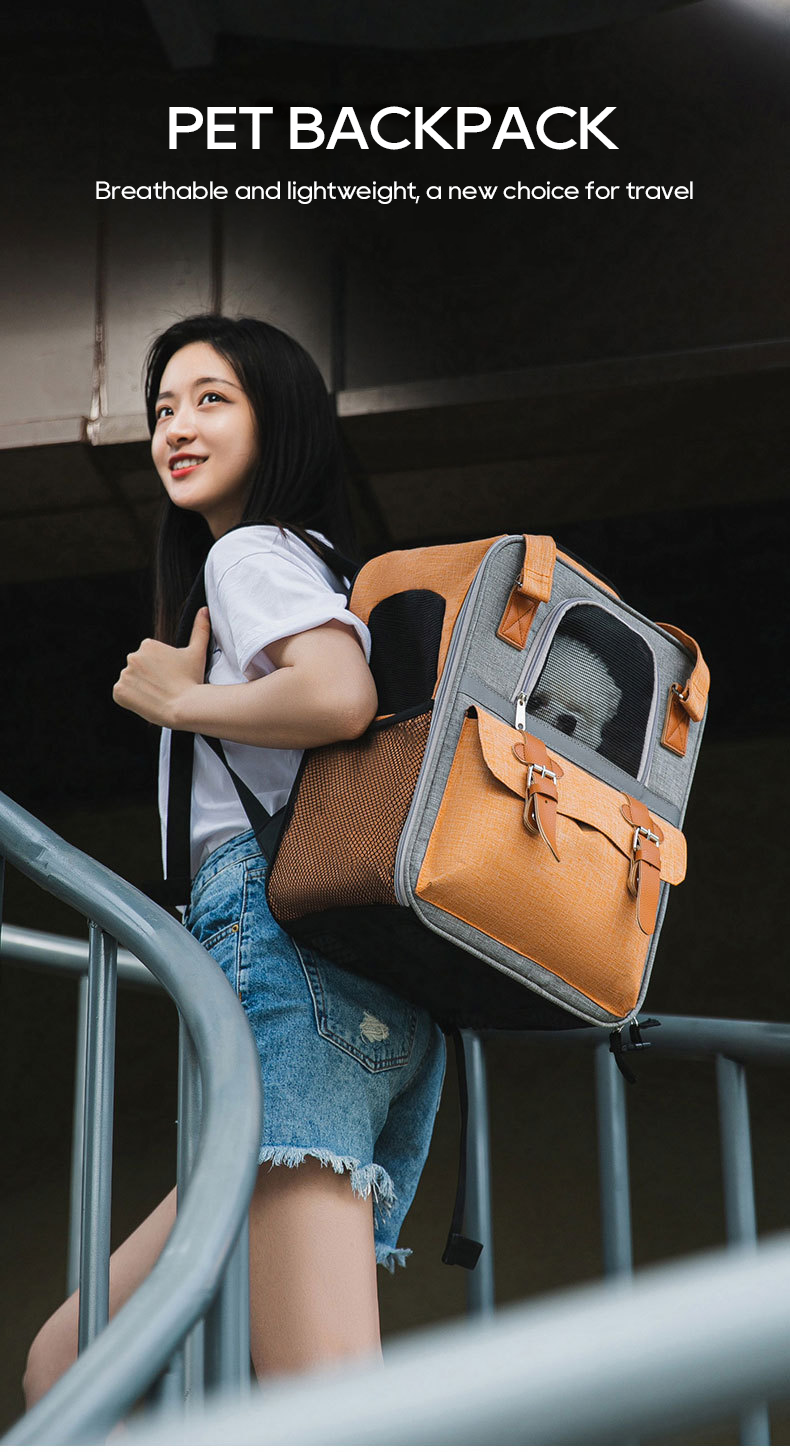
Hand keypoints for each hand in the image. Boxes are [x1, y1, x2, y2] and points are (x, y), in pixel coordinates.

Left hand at [113, 608, 211, 727]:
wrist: (185, 706)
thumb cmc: (192, 679)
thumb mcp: (197, 652)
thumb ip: (199, 629)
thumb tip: (204, 609)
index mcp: (148, 645)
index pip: (150, 658)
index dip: (161, 669)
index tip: (171, 677)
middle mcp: (132, 656)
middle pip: (139, 668)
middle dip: (149, 677)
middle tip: (165, 687)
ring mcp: (124, 674)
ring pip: (131, 681)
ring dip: (140, 688)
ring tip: (157, 695)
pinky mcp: (119, 691)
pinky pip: (122, 695)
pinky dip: (130, 699)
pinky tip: (146, 702)